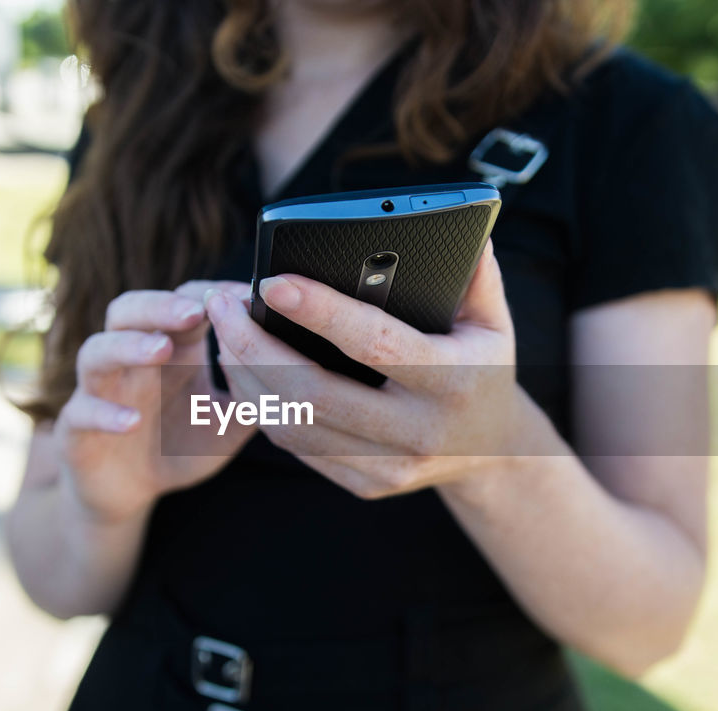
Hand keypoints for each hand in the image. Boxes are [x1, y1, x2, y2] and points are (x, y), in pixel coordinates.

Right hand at [54, 280, 254, 523]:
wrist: (130, 493)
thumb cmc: (180, 444)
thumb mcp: (229, 421)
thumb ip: (256, 393)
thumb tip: (301, 367)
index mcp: (170, 348)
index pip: (181, 302)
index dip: (210, 295)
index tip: (246, 296)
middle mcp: (130, 360)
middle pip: (130, 310)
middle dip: (161, 305)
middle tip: (196, 310)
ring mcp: (100, 391)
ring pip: (97, 350)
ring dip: (128, 346)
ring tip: (161, 350)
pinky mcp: (77, 429)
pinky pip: (81, 412)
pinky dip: (104, 413)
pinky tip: (131, 421)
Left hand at [205, 240, 524, 498]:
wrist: (495, 454)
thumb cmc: (483, 369)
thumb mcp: (493, 320)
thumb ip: (475, 271)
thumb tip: (456, 217)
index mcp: (452, 382)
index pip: (375, 344)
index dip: (320, 313)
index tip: (272, 282)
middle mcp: (419, 432)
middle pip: (313, 395)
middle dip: (254, 347)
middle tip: (222, 304)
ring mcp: (390, 468)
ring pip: (292, 426)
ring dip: (244, 377)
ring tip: (224, 330)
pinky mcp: (365, 486)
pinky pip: (297, 447)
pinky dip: (261, 406)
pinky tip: (243, 370)